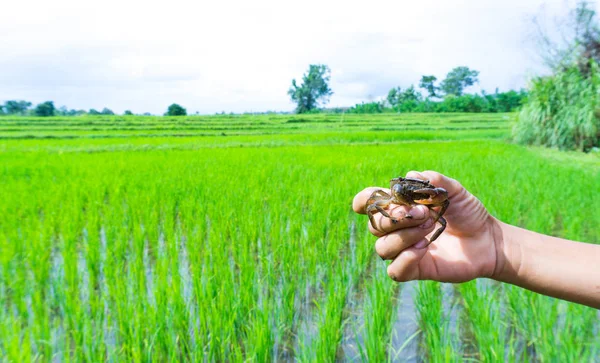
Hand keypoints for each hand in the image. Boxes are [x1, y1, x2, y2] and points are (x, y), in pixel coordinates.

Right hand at [353, 171, 502, 282]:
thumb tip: (411, 176)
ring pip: (382, 247)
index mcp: (399, 207)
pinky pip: (394, 270)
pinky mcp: (415, 269)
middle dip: (396, 217)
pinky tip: (424, 248)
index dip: (363, 201)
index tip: (376, 198)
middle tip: (423, 212)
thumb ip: (433, 181)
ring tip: (429, 228)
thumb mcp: (454, 191)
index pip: (368, 204)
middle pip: (374, 226)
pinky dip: (405, 258)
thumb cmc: (467, 213)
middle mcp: (397, 229)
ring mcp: (404, 251)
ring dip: (404, 236)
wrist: (488, 239)